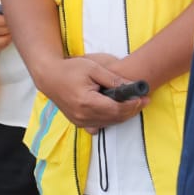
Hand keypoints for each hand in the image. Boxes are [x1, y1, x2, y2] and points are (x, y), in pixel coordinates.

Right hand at [34, 54, 148, 129]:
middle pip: (115, 118)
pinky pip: (99, 126)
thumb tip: (131, 86)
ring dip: (123, 115)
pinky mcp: (78, 123)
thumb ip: (112, 79)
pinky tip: (115, 111)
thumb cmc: (70, 69)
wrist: (49, 77)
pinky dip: (110, 120)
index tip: (143, 97)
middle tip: (143, 100)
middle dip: (132, 110)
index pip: (116, 109)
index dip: (132, 105)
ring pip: (109, 123)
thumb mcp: (93, 68)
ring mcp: (80, 121)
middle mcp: (83, 115)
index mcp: (86, 102)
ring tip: (134, 104)